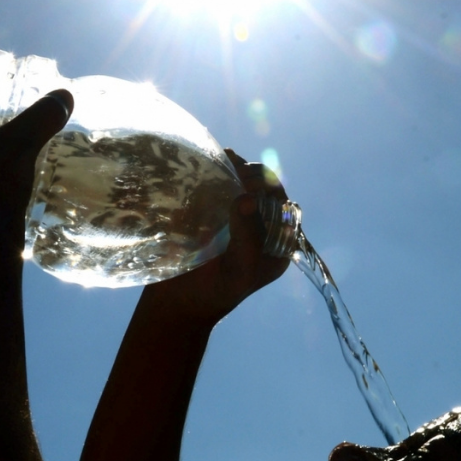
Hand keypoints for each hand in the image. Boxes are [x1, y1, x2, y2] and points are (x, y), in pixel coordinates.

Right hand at [144, 149, 291, 323]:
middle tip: (232, 164)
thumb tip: (247, 198)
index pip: (283, 204)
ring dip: (232, 168)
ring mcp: (234, 221)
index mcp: (277, 244)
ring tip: (222, 156)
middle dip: (250, 172)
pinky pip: (217, 190)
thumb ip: (247, 238)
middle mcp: (259, 229)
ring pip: (240, 186)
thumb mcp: (238, 270)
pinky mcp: (210, 218)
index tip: (247, 178)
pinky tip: (205, 164)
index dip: (269, 185)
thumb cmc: (214, 294)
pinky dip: (213, 175)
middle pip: (263, 189)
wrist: (176, 305)